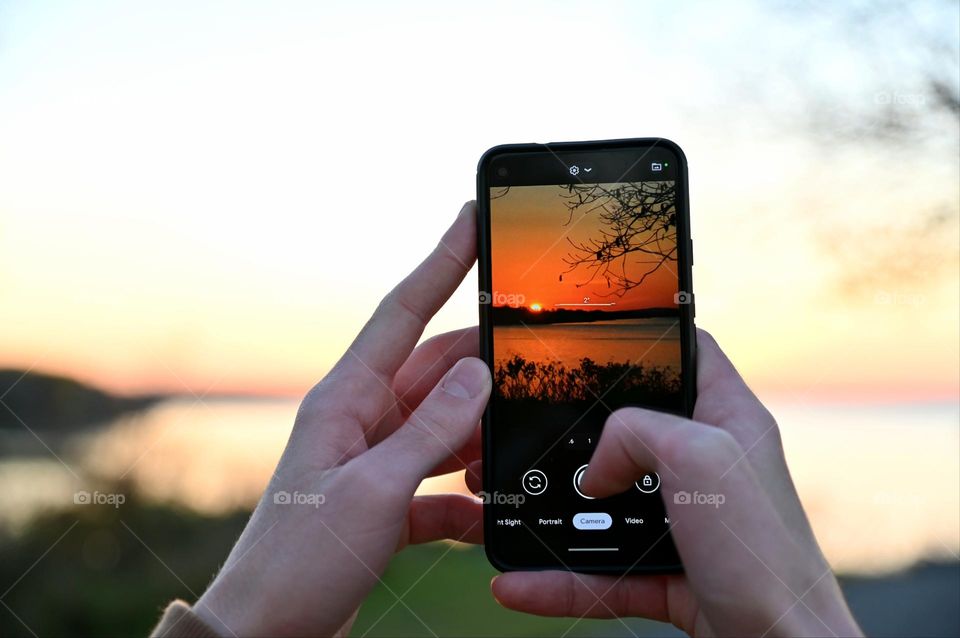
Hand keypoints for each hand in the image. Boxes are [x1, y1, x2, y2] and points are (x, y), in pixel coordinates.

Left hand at [192, 202, 488, 636]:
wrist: (268, 633)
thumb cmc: (301, 562)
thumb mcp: (374, 491)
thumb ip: (430, 432)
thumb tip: (478, 374)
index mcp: (345, 400)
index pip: (403, 312)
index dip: (441, 262)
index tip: (471, 219)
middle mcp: (361, 421)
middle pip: (436, 372)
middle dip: (483, 370)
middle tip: (532, 361)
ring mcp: (374, 462)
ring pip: (444, 427)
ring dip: (477, 441)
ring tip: (510, 454)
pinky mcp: (386, 502)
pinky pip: (439, 486)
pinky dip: (464, 500)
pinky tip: (484, 519)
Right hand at [488, 331, 862, 636]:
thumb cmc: (766, 556)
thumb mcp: (699, 460)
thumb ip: (636, 434)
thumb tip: (593, 468)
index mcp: (728, 420)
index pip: (689, 353)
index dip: (646, 335)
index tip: (594, 335)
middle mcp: (708, 466)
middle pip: (633, 430)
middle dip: (581, 435)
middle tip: (534, 429)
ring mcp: (688, 521)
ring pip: (609, 506)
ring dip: (560, 514)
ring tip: (512, 508)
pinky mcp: (672, 573)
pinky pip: (605, 570)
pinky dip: (563, 579)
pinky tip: (521, 583)